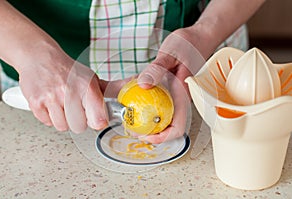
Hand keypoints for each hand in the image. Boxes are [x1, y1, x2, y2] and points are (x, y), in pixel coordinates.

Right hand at [18, 50, 109, 132]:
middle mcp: (69, 92)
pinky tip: (51, 104)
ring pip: (62, 126)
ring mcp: (51, 98)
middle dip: (78, 120)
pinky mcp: (36, 102)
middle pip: (79, 127)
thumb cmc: (67, 70)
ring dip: (63, 119)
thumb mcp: (91, 77)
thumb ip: (111, 87)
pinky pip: (47, 122)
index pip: (97, 119)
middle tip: (75, 108)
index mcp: (86, 87)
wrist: (39, 57)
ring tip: (62, 105)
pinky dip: (49, 117)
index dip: (97, 121)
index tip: (96, 118)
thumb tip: (130, 85)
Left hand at [137, 28, 206, 143]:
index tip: (144, 136)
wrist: (200, 38)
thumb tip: (143, 84)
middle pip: (170, 127)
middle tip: (132, 127)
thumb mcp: (169, 52)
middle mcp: (183, 100)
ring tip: (132, 116)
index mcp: (183, 94)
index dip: (161, 137)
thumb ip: (156, 68)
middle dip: (151, 132)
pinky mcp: (175, 92)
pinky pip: (163, 106)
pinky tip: (138, 101)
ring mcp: (179, 97)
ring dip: (150, 122)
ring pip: (166, 118)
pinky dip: (150, 109)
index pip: (178, 127)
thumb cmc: (189, 44)